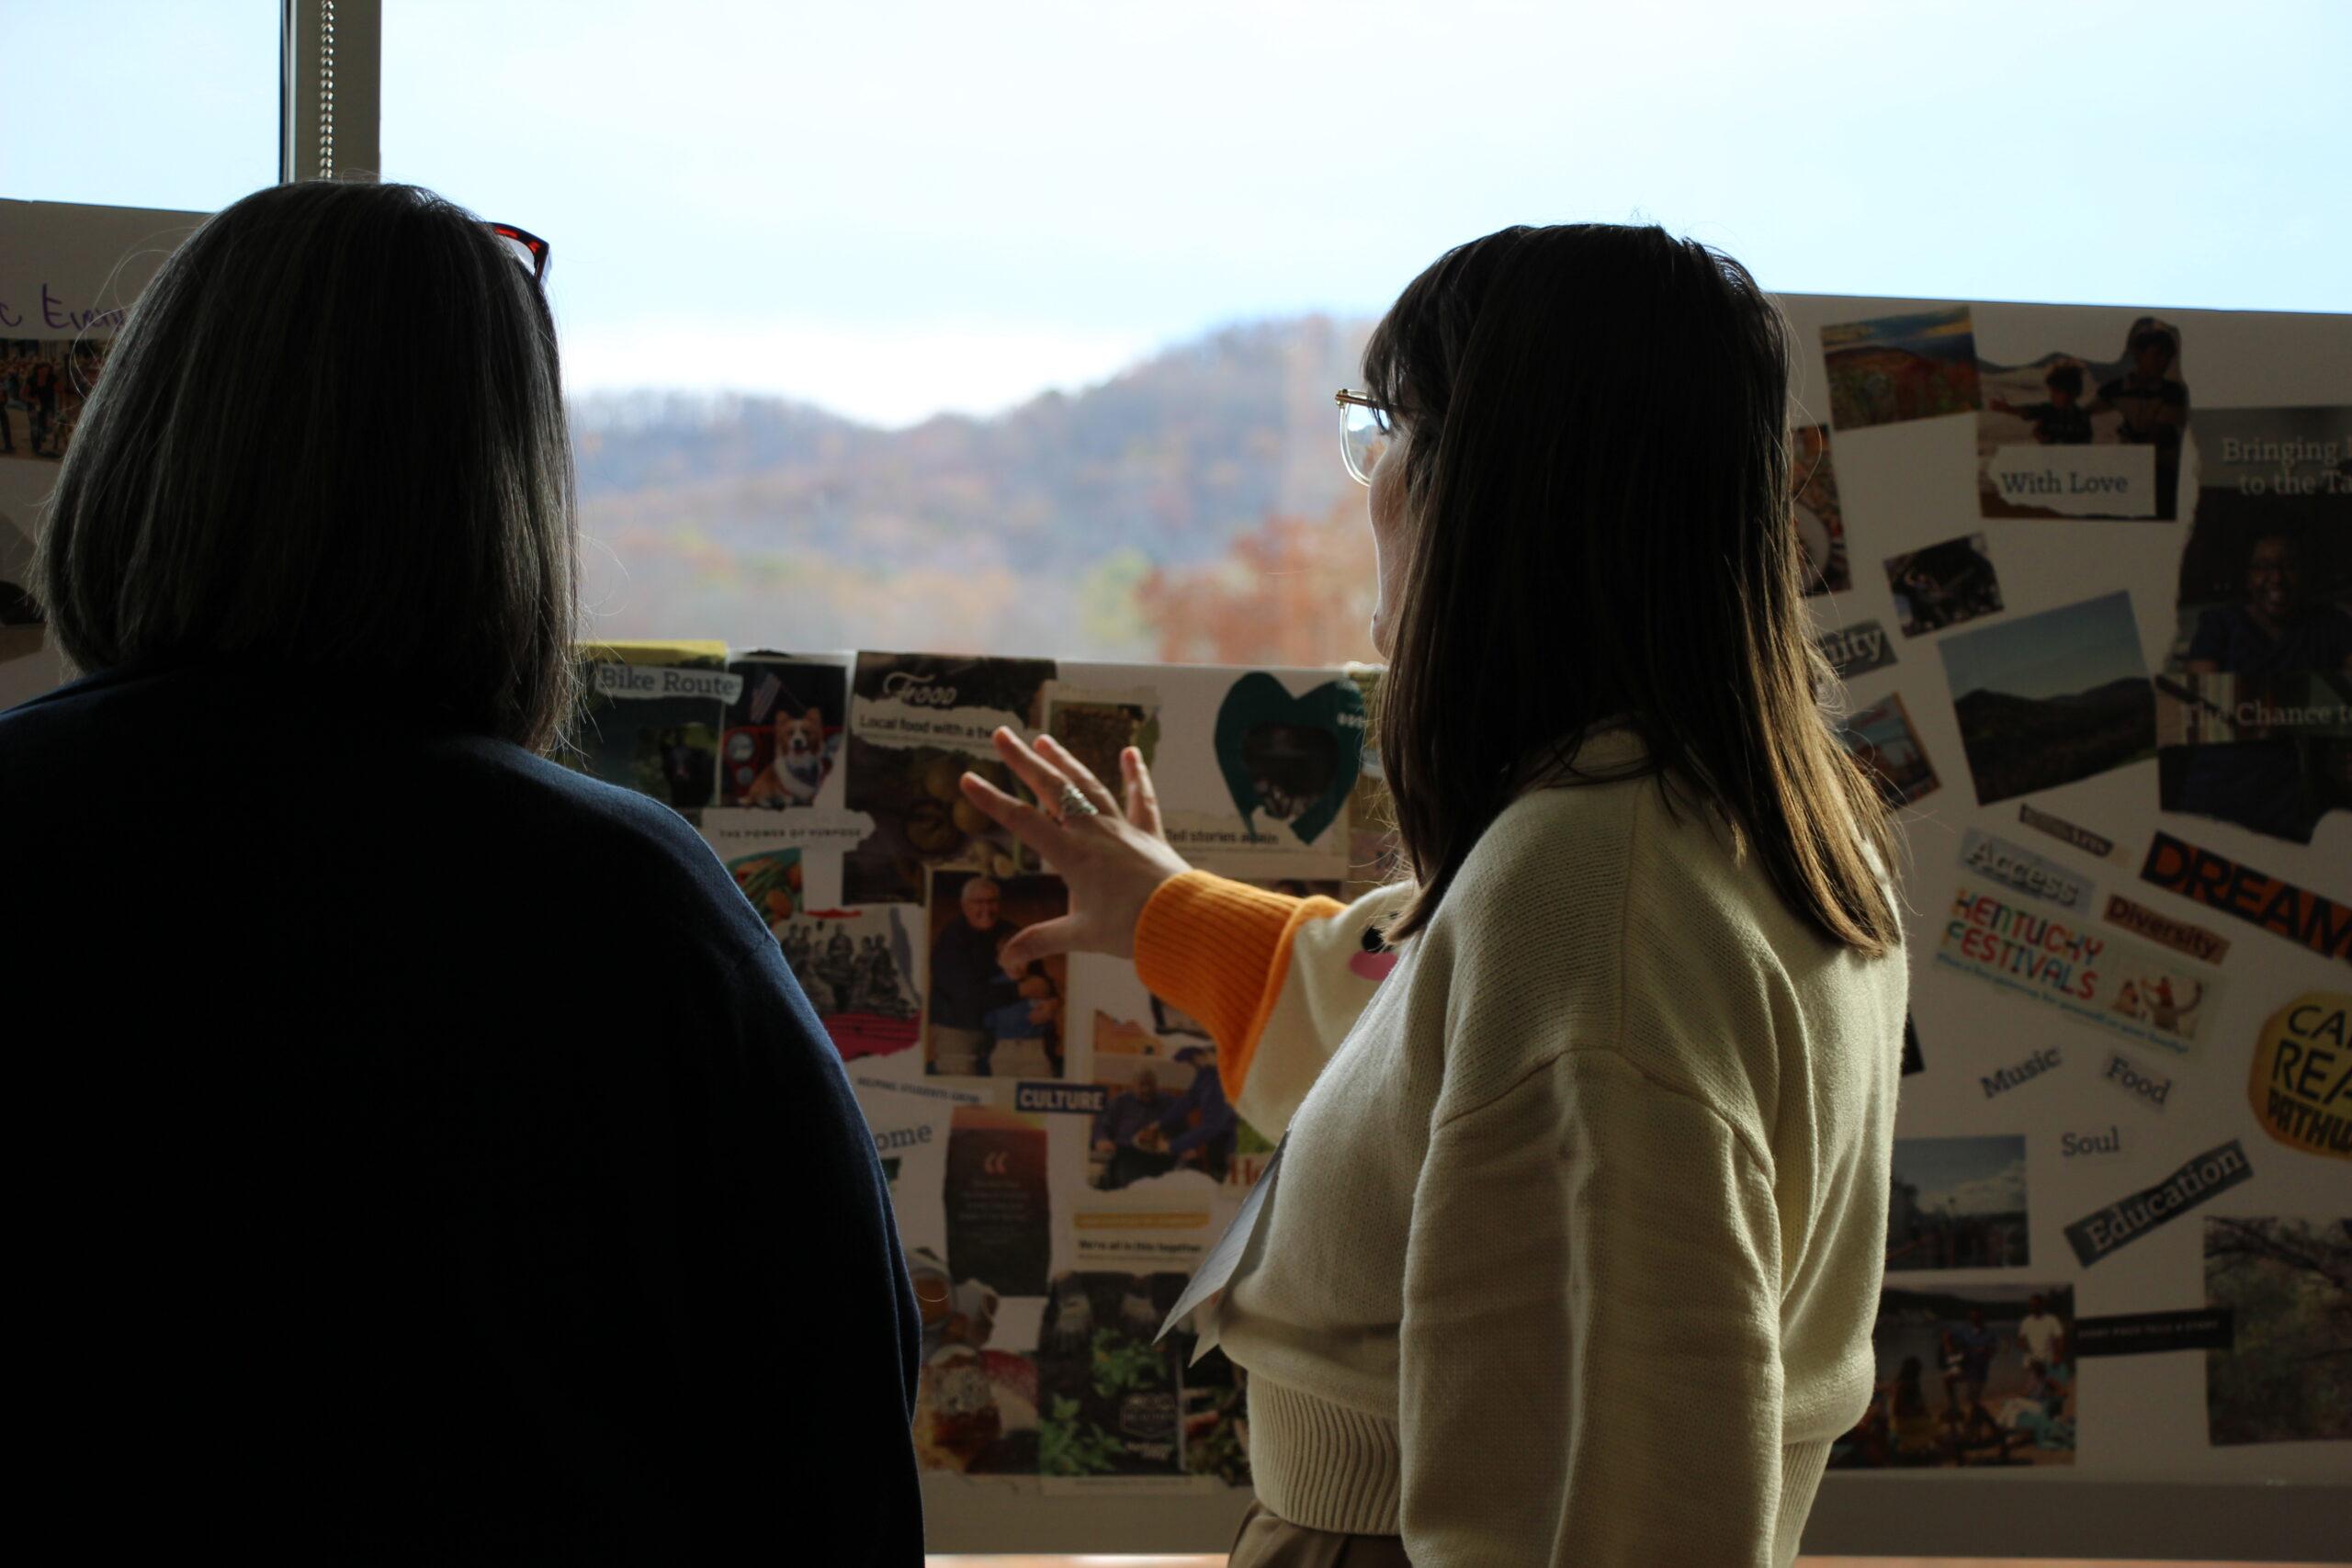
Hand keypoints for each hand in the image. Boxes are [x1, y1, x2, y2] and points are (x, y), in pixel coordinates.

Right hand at [959, 729, 1191, 966]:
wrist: (1181, 919)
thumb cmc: (1130, 928)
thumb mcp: (1080, 936)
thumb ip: (1041, 941)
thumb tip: (1006, 960)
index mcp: (1071, 854)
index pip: (1022, 821)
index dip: (991, 800)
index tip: (967, 778)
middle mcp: (1093, 832)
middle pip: (1052, 788)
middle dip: (1022, 761)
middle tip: (1000, 734)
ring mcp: (1122, 828)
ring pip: (1088, 785)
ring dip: (1065, 760)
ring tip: (1044, 739)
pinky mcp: (1148, 833)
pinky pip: (1141, 799)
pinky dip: (1135, 775)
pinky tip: (1130, 752)